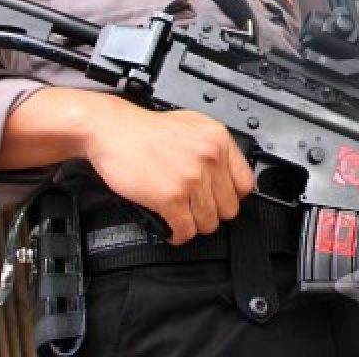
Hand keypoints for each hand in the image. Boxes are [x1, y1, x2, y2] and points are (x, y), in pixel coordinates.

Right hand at [84, 100, 255, 244]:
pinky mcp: (170, 197)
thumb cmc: (146, 129)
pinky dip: (179, 234)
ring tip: (184, 219)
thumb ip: (214, 147)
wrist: (113, 130)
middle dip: (213, 214)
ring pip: (208, 222)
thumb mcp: (193, 125)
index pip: (246, 183)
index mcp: (218, 140)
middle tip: (199, 211)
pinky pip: (185, 229)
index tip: (222, 200)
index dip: (233, 197)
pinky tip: (172, 228)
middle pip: (229, 208)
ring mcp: (191, 179)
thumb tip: (229, 171)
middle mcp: (210, 159)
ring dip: (195, 225)